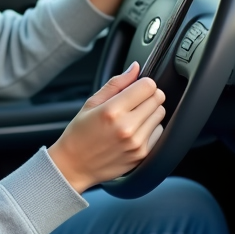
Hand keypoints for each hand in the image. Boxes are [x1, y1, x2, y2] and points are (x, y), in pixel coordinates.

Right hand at [47, 62, 166, 192]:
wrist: (74, 165)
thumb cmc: (79, 134)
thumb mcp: (91, 103)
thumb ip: (116, 83)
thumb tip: (136, 68)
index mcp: (112, 111)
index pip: (147, 86)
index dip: (143, 83)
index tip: (136, 88)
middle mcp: (126, 127)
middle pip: (157, 98)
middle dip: (148, 96)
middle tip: (134, 102)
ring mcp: (136, 143)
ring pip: (160, 114)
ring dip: (151, 112)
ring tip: (133, 117)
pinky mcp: (142, 155)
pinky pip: (159, 132)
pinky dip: (151, 128)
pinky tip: (135, 131)